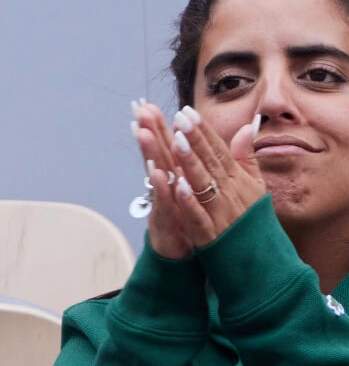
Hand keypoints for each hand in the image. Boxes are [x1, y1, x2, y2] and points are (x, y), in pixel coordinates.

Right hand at [132, 102, 194, 259]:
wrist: (180, 260)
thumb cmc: (185, 225)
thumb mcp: (189, 196)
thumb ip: (191, 171)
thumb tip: (188, 149)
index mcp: (174, 179)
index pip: (166, 149)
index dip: (158, 128)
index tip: (150, 105)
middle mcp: (164, 189)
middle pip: (156, 156)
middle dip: (147, 132)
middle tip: (139, 108)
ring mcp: (162, 205)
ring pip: (156, 176)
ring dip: (149, 154)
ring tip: (141, 132)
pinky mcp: (165, 223)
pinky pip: (164, 204)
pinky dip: (163, 190)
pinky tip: (160, 175)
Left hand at [170, 107, 266, 247]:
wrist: (261, 259)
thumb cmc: (254, 221)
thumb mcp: (256, 186)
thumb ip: (248, 157)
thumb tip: (247, 127)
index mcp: (239, 180)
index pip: (219, 150)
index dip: (204, 131)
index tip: (189, 112)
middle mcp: (231, 193)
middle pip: (210, 162)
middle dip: (195, 139)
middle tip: (179, 118)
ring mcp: (221, 213)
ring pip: (204, 184)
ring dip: (190, 163)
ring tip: (177, 141)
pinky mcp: (211, 234)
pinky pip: (199, 215)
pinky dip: (189, 201)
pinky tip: (178, 185)